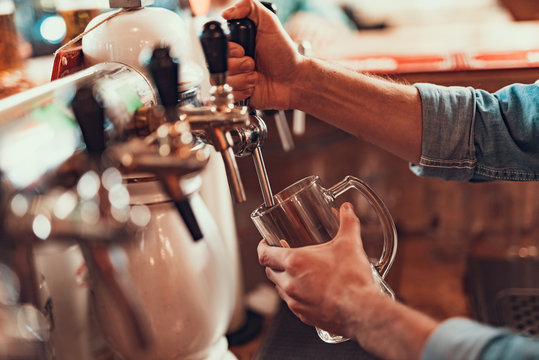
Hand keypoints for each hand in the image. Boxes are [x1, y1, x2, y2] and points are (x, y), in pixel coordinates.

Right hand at [222, 0, 302, 109]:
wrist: (294, 80)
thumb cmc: (284, 54)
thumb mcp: (269, 23)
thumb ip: (249, 7)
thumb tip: (226, 13)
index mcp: (237, 44)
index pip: (219, 47)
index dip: (231, 50)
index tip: (243, 50)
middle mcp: (234, 61)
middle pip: (219, 65)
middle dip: (240, 65)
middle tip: (254, 63)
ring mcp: (236, 78)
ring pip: (225, 81)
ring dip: (244, 79)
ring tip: (257, 76)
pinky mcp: (239, 94)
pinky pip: (230, 95)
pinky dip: (244, 91)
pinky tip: (254, 87)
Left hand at [257, 202, 380, 337]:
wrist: (362, 310)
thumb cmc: (352, 279)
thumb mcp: (349, 244)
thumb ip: (348, 223)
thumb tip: (347, 209)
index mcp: (294, 262)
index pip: (265, 255)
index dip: (262, 247)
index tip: (265, 243)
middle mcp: (290, 283)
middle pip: (270, 271)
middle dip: (274, 263)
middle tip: (284, 256)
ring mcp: (295, 301)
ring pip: (280, 289)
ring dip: (284, 280)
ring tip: (298, 274)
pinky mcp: (304, 315)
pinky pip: (293, 304)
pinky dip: (296, 296)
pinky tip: (310, 292)